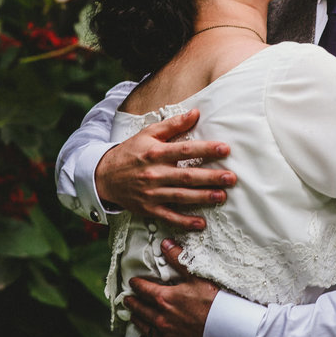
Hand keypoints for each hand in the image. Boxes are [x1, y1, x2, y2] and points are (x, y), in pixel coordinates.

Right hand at [96, 109, 234, 230]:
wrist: (104, 176)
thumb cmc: (130, 152)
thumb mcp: (148, 134)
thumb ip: (173, 124)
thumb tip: (196, 112)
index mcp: (155, 152)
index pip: (185, 150)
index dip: (206, 149)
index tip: (225, 149)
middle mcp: (154, 173)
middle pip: (187, 176)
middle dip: (210, 177)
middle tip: (231, 178)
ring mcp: (151, 193)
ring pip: (181, 196)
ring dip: (202, 197)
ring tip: (222, 196)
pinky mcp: (149, 208)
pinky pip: (169, 216)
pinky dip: (185, 222)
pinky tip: (201, 223)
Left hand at [125, 240, 218, 336]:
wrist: (228, 332)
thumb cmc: (215, 303)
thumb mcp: (197, 277)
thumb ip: (179, 259)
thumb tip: (166, 243)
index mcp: (165, 299)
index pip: (144, 289)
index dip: (137, 285)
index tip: (133, 282)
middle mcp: (161, 318)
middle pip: (140, 309)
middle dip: (133, 302)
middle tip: (127, 299)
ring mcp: (166, 336)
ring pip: (144, 327)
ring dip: (137, 319)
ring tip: (133, 316)